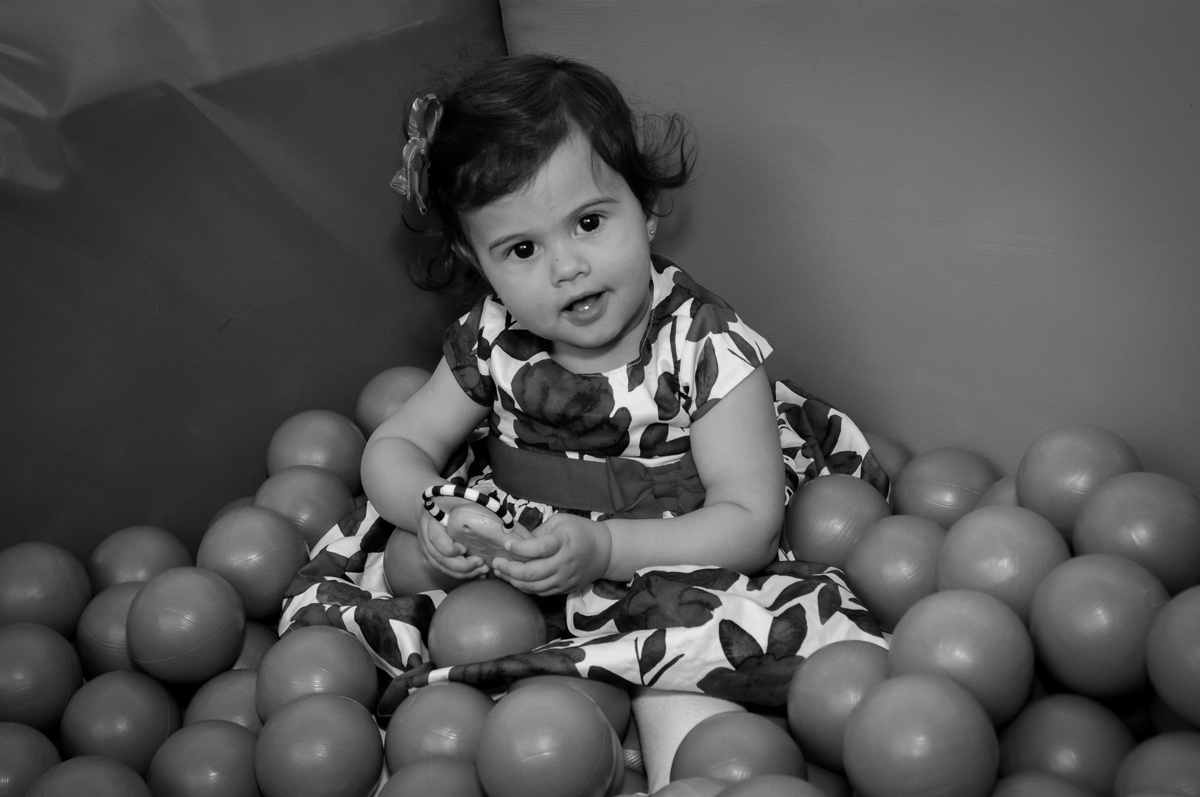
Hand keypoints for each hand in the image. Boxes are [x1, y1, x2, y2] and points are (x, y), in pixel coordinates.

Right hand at [417, 497, 488, 579]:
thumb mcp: (458, 496)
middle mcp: (426, 538)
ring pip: (443, 567)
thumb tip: (497, 507)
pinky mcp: (435, 557)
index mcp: (430, 522)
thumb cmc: (449, 500)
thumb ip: (473, 500)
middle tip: (481, 564)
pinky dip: (462, 574)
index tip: (464, 549)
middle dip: (461, 566)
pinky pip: (447, 569)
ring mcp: (429, 550)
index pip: (435, 539)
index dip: (449, 548)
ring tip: (483, 570)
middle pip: (440, 558)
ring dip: (464, 573)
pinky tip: (478, 573)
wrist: (434, 505)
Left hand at [491, 513, 611, 595]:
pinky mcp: (565, 589)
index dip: (519, 548)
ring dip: (513, 581)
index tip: (506, 544)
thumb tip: (517, 541)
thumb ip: (540, 531)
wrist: (605, 551)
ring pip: (533, 586)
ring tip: (500, 572)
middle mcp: (563, 563)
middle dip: (509, 569)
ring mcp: (564, 578)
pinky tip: (515, 580)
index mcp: (563, 542)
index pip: (538, 548)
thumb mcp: (561, 521)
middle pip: (531, 573)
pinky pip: (541, 592)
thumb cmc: (581, 531)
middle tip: (496, 563)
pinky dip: (525, 588)